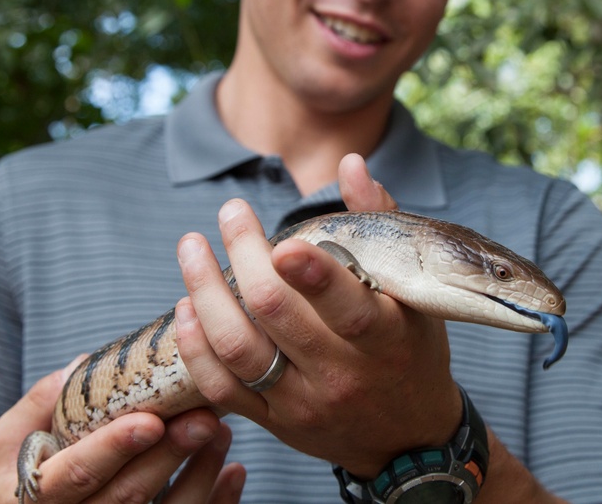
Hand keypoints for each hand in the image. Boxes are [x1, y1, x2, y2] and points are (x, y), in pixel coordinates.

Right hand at [0, 359, 245, 502]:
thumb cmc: (13, 486)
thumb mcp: (4, 448)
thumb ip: (36, 407)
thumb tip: (78, 367)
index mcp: (34, 497)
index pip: (75, 475)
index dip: (113, 449)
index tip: (150, 421)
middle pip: (128, 496)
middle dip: (169, 456)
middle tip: (205, 418)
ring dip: (199, 475)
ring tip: (220, 431)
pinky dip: (214, 502)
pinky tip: (233, 472)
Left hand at [175, 154, 461, 477]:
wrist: (408, 438)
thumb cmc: (412, 349)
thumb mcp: (415, 291)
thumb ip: (380, 224)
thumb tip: (351, 164)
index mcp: (387, 338)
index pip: (347, 309)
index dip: (312, 276)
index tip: (281, 243)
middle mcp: (342, 374)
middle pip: (277, 315)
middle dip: (244, 256)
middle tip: (231, 213)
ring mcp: (303, 403)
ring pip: (239, 349)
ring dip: (205, 293)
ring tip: (191, 248)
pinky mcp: (275, 423)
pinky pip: (222, 388)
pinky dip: (196, 346)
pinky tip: (187, 306)